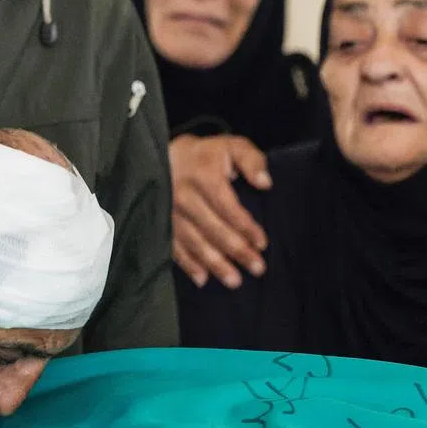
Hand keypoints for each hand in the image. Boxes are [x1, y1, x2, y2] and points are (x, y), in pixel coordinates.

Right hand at [169, 134, 271, 288]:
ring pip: (195, 243)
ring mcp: (170, 212)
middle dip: (237, 251)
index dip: (246, 227)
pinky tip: (203, 279)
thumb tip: (265, 182)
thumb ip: (251, 160)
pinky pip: (174, 248)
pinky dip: (188, 265)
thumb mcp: (231, 146)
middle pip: (213, 229)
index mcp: (203, 175)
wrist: (163, 156)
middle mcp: (184, 195)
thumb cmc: (206, 155)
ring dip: (216, 264)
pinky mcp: (162, 224)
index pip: (228, 206)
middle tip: (257, 268)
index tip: (262, 243)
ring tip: (235, 281)